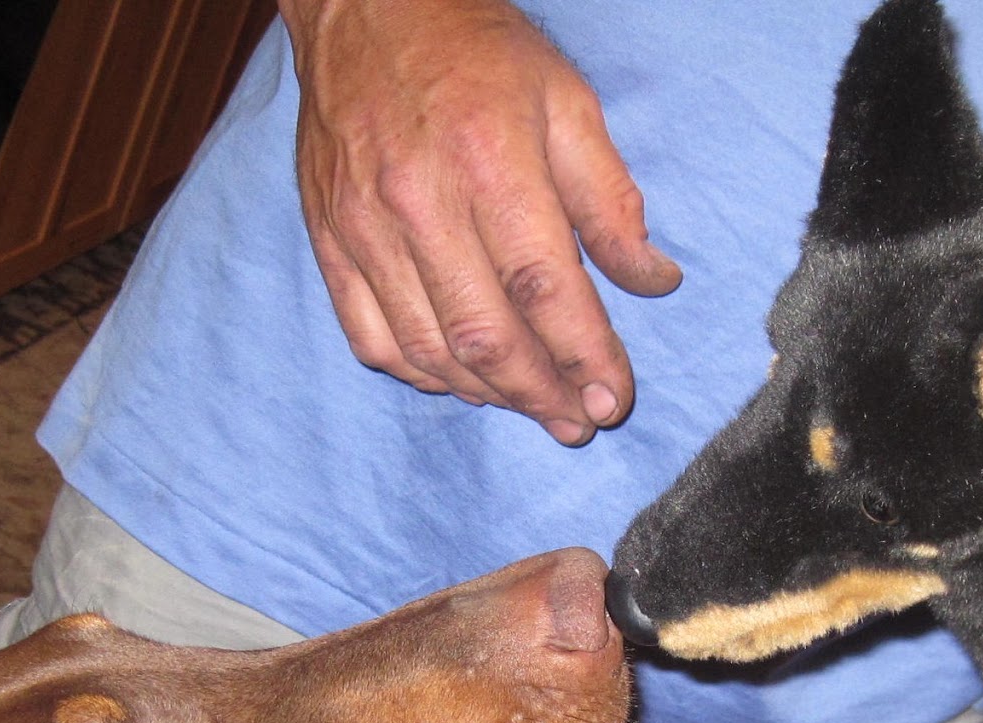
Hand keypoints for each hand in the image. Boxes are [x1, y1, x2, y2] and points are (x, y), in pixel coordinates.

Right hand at [278, 0, 680, 444]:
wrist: (364, 11)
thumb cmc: (476, 53)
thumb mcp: (567, 102)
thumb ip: (610, 199)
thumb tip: (652, 281)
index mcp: (490, 162)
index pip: (544, 287)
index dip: (583, 354)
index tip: (613, 398)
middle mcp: (419, 203)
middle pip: (484, 335)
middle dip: (540, 393)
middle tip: (578, 422)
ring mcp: (365, 228)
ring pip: (428, 349)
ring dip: (486, 395)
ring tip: (530, 405)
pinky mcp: (330, 241)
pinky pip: (371, 337)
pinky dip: (420, 374)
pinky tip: (460, 380)